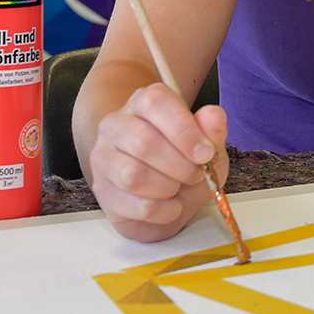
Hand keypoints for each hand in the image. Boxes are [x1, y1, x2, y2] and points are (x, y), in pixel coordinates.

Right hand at [89, 82, 229, 242]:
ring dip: (168, 188)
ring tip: (179, 188)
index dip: (184, 130)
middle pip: (144, 142)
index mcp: (144, 103)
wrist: (167, 201)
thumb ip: (213, 129)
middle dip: (180, 165)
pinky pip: (133, 204)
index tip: (206, 153)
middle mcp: (116, 125)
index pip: (155, 102)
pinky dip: (162, 210)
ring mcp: (103, 157)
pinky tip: (169, 206)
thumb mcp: (209, 145)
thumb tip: (211, 115)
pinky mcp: (101, 191)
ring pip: (133, 175)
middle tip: (196, 175)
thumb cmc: (186, 165)